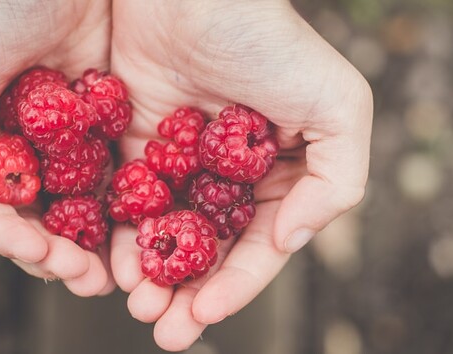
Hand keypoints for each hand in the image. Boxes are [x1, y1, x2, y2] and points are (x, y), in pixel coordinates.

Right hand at [0, 0, 113, 295]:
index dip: (13, 239)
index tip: (42, 257)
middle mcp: (24, 145)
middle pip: (39, 218)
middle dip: (58, 255)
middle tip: (87, 280)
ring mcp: (68, 138)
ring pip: (80, 206)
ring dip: (93, 244)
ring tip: (113, 273)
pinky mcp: (110, 122)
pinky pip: (118, 172)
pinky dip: (126, 206)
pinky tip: (142, 230)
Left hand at [108, 0, 373, 349]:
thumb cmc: (272, 42)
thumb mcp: (340, 107)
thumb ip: (338, 183)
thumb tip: (288, 243)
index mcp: (279, 173)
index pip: (259, 246)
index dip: (236, 286)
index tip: (204, 316)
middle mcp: (230, 175)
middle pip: (209, 252)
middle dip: (189, 297)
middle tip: (164, 331)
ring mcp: (181, 161)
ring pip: (165, 236)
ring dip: (153, 278)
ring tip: (139, 307)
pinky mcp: (134, 142)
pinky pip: (126, 200)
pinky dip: (120, 236)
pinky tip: (112, 264)